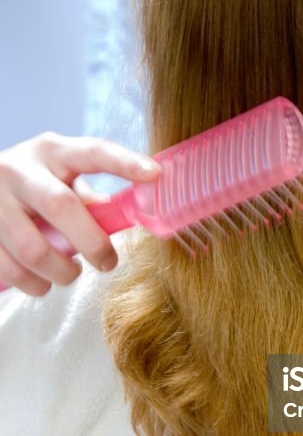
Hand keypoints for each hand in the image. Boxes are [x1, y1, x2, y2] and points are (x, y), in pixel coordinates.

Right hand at [0, 132, 159, 295]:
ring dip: (61, 271)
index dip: (124, 162)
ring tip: (71, 273)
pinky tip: (43, 281)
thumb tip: (130, 218)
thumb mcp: (61, 178)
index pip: (92, 151)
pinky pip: (10, 269)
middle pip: (61, 206)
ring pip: (33, 248)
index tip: (154, 174)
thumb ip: (92, 198)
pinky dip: (34, 284)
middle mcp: (19, 170)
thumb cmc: (34, 185)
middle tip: (108, 262)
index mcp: (51, 151)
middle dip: (92, 242)